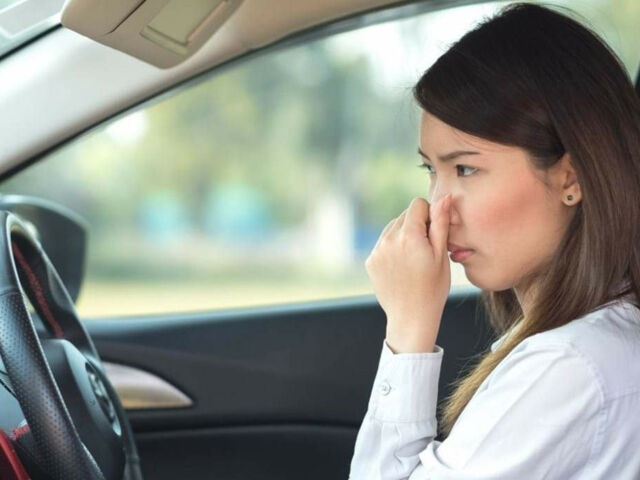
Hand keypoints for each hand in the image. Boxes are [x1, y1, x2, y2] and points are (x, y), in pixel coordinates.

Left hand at [365, 194, 451, 352]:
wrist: (411, 317)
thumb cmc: (433, 288)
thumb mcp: (442, 255)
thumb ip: (441, 223)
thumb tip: (444, 197)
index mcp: (409, 236)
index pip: (417, 205)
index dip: (429, 216)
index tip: (434, 235)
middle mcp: (388, 240)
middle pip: (404, 215)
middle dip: (416, 225)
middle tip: (425, 250)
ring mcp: (377, 250)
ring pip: (392, 228)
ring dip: (404, 236)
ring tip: (414, 260)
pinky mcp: (371, 261)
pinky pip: (383, 243)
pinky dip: (393, 248)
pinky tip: (402, 267)